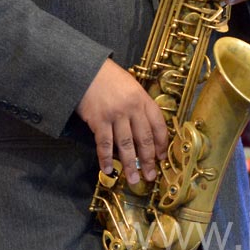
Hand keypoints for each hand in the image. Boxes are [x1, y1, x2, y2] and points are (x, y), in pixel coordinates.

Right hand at [76, 58, 169, 184]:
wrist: (87, 70)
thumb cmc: (110, 78)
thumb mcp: (132, 87)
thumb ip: (140, 106)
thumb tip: (146, 131)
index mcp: (144, 99)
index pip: (159, 125)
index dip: (162, 144)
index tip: (162, 158)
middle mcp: (133, 108)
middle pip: (144, 139)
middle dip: (149, 160)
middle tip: (151, 176)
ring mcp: (116, 115)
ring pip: (126, 145)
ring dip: (130, 165)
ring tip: (134, 180)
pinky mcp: (99, 120)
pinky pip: (105, 144)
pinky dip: (106, 159)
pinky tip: (108, 170)